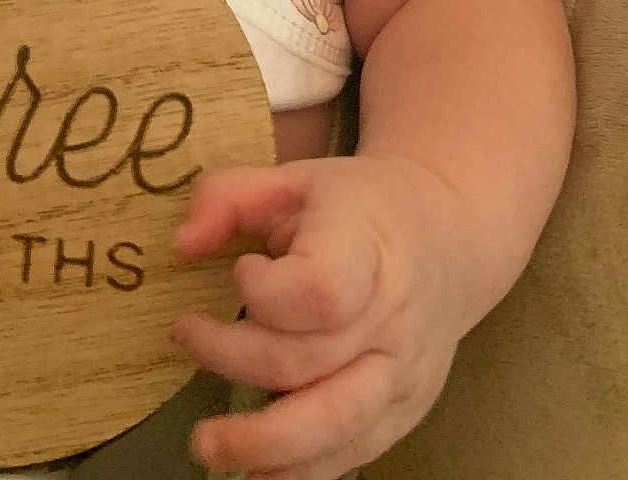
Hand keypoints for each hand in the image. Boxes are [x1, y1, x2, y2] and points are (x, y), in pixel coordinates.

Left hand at [171, 154, 476, 478]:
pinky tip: (255, 471)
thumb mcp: (292, 177)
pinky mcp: (405, 411)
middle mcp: (391, 316)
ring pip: (337, 424)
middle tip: (185, 338)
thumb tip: (181, 247)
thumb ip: (227, 198)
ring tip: (207, 446)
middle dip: (234, 361)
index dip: (267, 292)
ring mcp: (403, 372)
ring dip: (265, 445)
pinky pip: (354, 454)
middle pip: (310, 362)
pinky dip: (302, 472)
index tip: (242, 270)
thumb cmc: (356, 207)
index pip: (321, 289)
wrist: (446, 238)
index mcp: (366, 246)